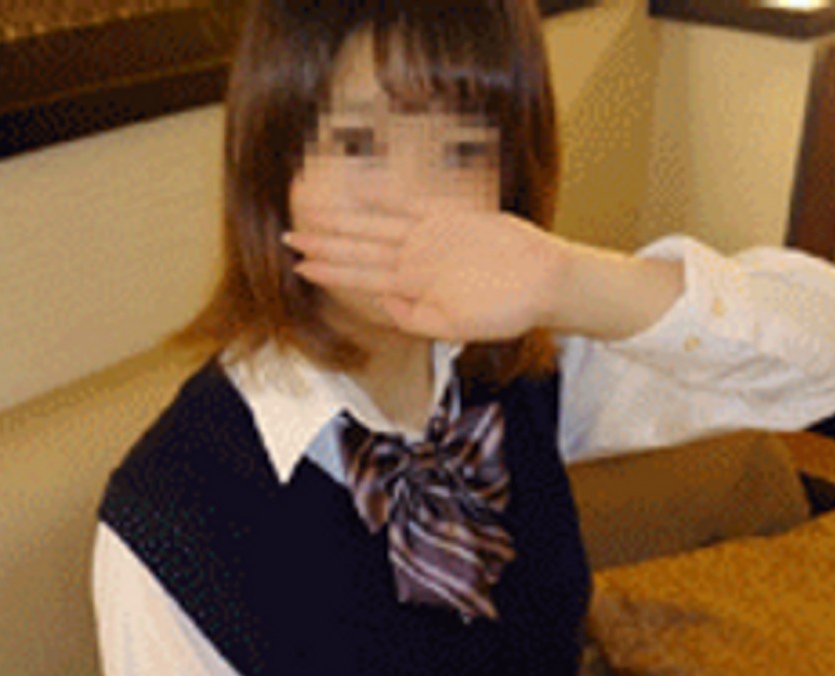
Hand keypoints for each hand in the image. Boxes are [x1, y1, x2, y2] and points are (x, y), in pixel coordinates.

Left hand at [283, 189, 570, 341]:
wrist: (546, 283)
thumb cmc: (508, 311)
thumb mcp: (456, 329)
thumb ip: (416, 318)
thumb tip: (382, 303)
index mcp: (415, 289)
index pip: (362, 278)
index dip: (330, 270)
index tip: (300, 266)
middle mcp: (417, 261)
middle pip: (361, 250)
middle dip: (324, 244)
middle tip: (288, 237)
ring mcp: (432, 237)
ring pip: (377, 227)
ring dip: (343, 223)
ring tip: (310, 216)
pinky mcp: (451, 216)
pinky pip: (412, 202)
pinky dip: (385, 194)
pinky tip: (357, 188)